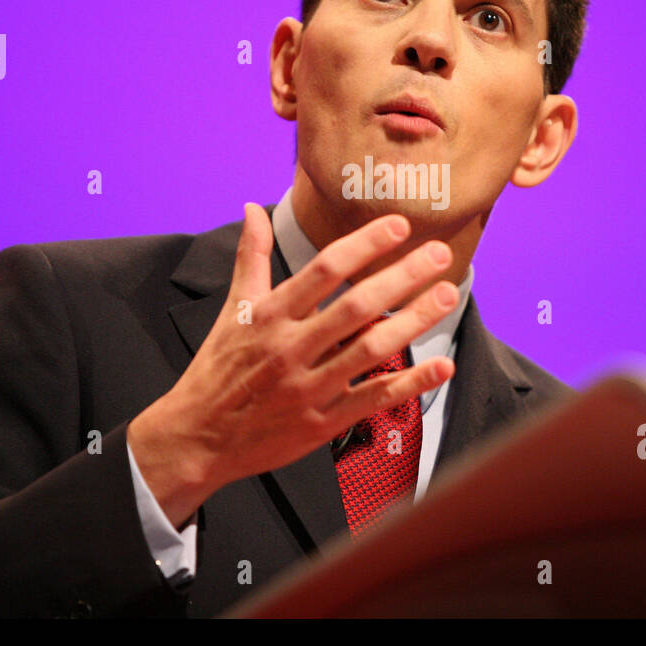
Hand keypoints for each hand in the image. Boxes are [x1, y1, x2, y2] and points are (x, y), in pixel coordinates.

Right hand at [127, 203, 458, 525]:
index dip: (365, 245)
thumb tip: (253, 209)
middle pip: (356, 306)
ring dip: (413, 321)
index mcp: (271, 314)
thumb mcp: (232, 308)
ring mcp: (309, 387)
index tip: (399, 225)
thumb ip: (252, 256)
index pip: (324, 269)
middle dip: (402, 277)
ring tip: (447, 295)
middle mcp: (291, 347)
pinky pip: (373, 399)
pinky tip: (441, 366)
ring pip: (371, 350)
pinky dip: (410, 383)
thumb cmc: (218, 369)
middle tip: (439, 255)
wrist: (197, 436)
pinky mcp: (322, 423)